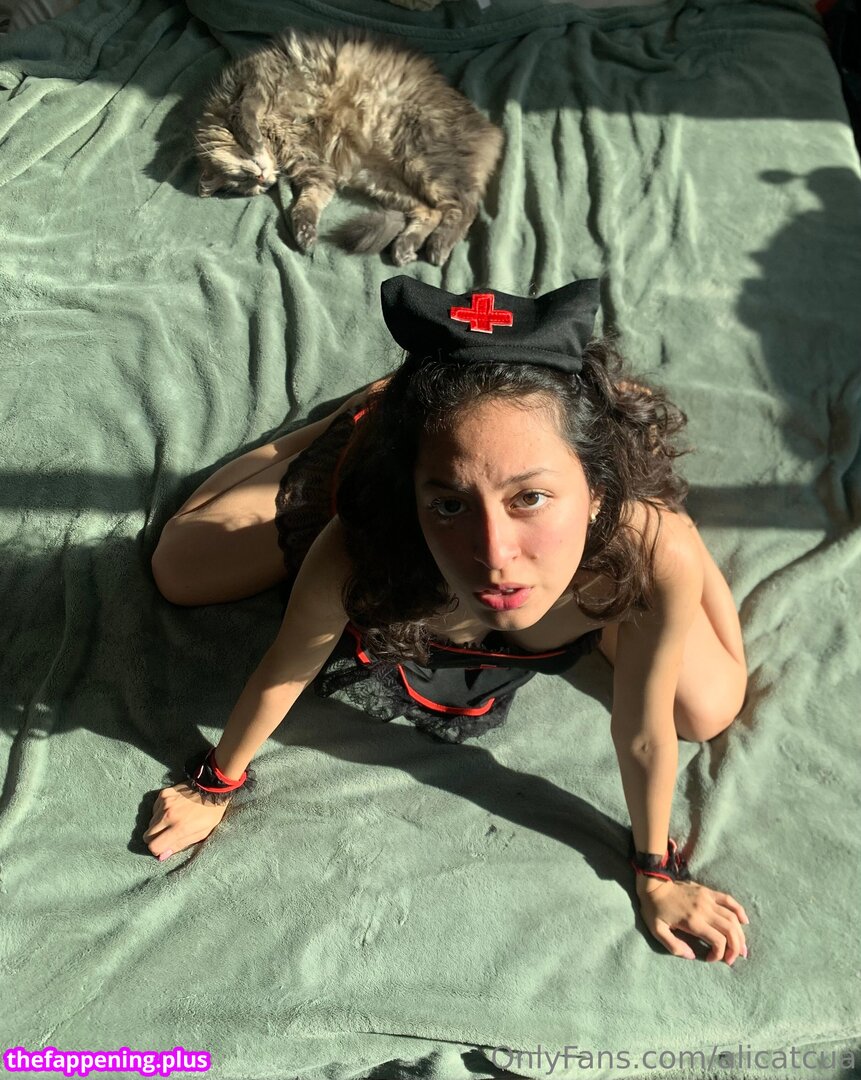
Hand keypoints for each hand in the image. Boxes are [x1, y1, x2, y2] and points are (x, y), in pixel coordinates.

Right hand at [143, 783, 229, 860]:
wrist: (213, 787)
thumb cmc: (210, 813)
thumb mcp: (201, 833)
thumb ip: (180, 845)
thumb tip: (162, 856)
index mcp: (179, 827)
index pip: (154, 846)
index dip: (157, 850)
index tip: (164, 847)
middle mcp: (168, 815)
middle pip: (147, 836)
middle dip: (155, 839)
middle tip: (167, 835)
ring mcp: (165, 803)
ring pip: (150, 822)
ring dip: (158, 825)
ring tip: (173, 820)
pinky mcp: (164, 794)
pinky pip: (154, 809)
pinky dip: (160, 812)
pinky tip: (174, 809)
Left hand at [635, 875, 749, 963]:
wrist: (653, 885)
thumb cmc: (654, 910)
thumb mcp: (657, 931)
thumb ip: (674, 946)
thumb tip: (692, 956)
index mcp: (693, 921)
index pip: (718, 941)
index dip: (720, 954)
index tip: (711, 959)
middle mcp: (704, 910)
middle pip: (730, 930)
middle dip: (735, 948)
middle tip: (732, 959)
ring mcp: (708, 899)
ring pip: (733, 918)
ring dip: (740, 934)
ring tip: (741, 947)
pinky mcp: (708, 892)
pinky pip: (729, 900)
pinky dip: (739, 911)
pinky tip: (744, 922)